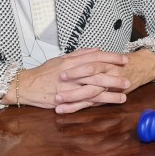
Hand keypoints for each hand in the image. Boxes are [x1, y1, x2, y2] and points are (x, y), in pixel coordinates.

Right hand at [7, 48, 154, 113]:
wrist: (26, 85)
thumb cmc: (44, 72)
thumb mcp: (61, 58)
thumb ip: (80, 54)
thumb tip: (96, 50)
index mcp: (72, 62)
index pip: (95, 57)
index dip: (111, 58)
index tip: (124, 60)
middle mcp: (72, 74)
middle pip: (97, 74)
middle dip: (114, 77)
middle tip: (128, 79)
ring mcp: (69, 88)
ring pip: (93, 90)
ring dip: (109, 94)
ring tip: (123, 96)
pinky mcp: (66, 101)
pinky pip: (84, 102)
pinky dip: (97, 104)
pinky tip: (107, 105)